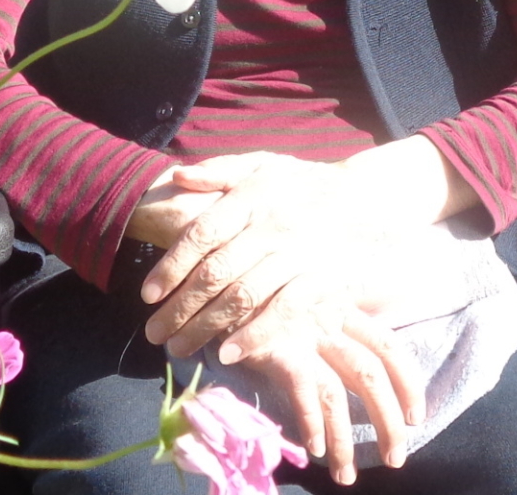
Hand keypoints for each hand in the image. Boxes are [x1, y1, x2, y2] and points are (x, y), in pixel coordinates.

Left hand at [140, 154, 365, 353]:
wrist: (368, 198)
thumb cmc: (306, 185)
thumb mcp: (265, 164)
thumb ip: (221, 171)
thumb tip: (178, 176)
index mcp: (252, 197)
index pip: (201, 233)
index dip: (171, 266)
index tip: (148, 295)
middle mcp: (271, 226)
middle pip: (215, 273)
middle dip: (179, 307)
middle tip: (154, 333)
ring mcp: (297, 254)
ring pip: (242, 296)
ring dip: (206, 327)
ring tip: (180, 347)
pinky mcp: (321, 280)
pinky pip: (282, 312)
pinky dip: (254, 335)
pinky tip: (229, 352)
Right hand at [220, 279, 425, 483]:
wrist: (226, 282)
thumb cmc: (270, 291)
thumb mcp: (315, 288)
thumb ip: (354, 295)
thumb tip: (397, 293)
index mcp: (343, 307)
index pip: (388, 345)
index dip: (407, 382)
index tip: (417, 416)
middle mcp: (328, 321)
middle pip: (370, 375)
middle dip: (387, 420)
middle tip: (395, 458)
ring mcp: (303, 336)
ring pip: (336, 393)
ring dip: (345, 439)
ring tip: (348, 475)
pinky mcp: (278, 351)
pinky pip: (303, 393)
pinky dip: (311, 423)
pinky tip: (315, 450)